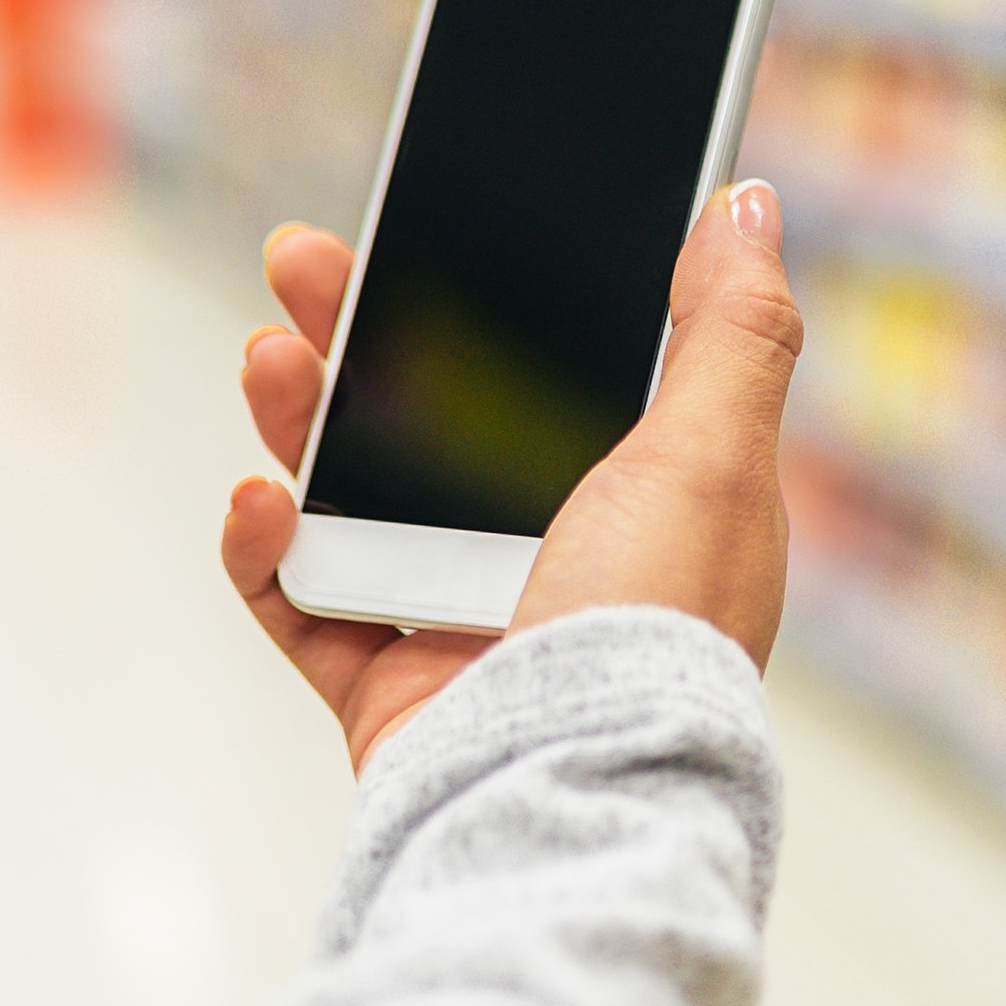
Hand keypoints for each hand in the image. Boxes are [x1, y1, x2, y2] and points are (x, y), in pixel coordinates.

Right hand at [222, 181, 803, 769]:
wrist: (568, 800)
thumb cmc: (651, 634)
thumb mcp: (714, 459)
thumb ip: (731, 330)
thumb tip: (745, 206)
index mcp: (641, 502)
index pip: (554, 368)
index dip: (490, 291)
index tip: (431, 221)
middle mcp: (553, 559)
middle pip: (432, 415)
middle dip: (360, 328)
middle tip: (303, 259)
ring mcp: (463, 625)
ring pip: (355, 494)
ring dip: (301, 415)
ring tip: (269, 357)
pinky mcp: (390, 690)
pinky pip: (303, 604)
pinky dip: (265, 550)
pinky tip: (260, 500)